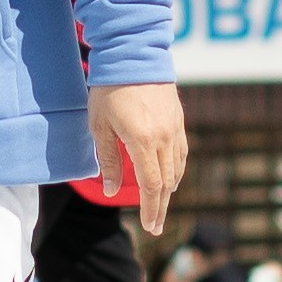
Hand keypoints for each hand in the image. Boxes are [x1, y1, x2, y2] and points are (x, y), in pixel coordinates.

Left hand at [88, 83, 187, 236]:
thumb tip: (112, 191)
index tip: (150, 226)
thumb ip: (109, 161)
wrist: (133, 54)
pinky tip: (169, 178)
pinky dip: (176, 170)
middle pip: (167, 182)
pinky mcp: (178, 119)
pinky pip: (181, 153)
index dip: (151, 209)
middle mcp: (164, 137)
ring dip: (169, 190)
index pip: (152, 186)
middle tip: (156, 227)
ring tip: (160, 206)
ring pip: (176, 168)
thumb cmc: (109, 89)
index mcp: (143, 141)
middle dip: (161, 207)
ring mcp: (174, 128)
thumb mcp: (100, 126)